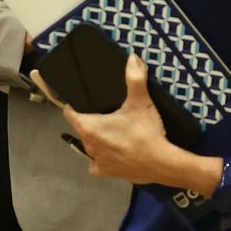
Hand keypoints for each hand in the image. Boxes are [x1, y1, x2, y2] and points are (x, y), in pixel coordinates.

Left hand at [59, 56, 211, 190]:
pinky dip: (101, 160)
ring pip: (89, 147)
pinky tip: (111, 154)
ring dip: (95, 140)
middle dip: (88, 121)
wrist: (161, 163)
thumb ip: (135, 78)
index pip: (70, 114)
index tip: (80, 100)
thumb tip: (132, 58)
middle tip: (103, 112)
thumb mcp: (140, 102)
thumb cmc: (145, 132)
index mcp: (89, 127)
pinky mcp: (107, 173)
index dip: (73, 106)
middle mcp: (88, 145)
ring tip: (109, 132)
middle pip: (81, 129)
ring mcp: (96, 161)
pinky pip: (97, 165)